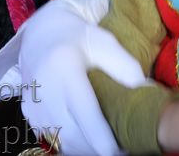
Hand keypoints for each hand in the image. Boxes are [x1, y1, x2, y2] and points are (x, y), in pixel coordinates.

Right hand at [17, 0, 146, 155]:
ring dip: (86, 149)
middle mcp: (45, 91)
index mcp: (64, 69)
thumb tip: (148, 93)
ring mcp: (33, 106)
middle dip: (98, 148)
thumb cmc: (80, 38)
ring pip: (62, 142)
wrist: (42, 35)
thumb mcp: (107, 43)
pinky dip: (73, 144)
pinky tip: (90, 139)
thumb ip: (126, 68)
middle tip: (125, 147)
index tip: (121, 151)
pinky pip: (53, 139)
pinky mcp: (29, 116)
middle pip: (74, 135)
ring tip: (109, 143)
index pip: (85, 112)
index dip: (102, 138)